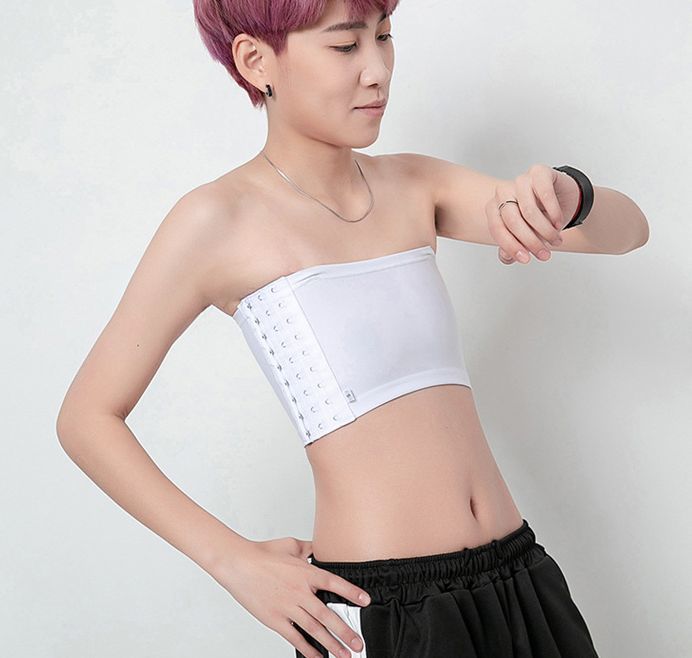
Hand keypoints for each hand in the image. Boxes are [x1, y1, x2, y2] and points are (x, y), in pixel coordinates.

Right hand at [211, 536, 370, 657]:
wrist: (239, 564)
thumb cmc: (263, 553)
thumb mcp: (290, 545)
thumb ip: (307, 548)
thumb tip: (318, 548)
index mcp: (306, 572)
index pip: (335, 583)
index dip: (352, 593)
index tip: (366, 601)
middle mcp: (300, 591)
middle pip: (327, 615)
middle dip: (345, 631)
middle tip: (359, 643)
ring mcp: (288, 607)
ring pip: (314, 629)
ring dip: (331, 644)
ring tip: (344, 654)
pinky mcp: (275, 619)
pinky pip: (295, 637)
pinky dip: (307, 649)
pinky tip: (317, 656)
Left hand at [486, 164, 580, 264]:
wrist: (562, 200)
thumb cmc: (539, 218)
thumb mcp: (525, 237)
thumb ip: (512, 247)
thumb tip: (506, 257)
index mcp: (494, 207)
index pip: (497, 228)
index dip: (511, 246)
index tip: (526, 260)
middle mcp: (504, 191)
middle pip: (513, 221)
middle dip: (530, 242)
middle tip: (544, 255)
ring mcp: (521, 180)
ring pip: (529, 211)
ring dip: (545, 231)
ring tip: (555, 241)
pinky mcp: (539, 172)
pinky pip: (544, 194)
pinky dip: (553, 212)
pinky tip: (558, 224)